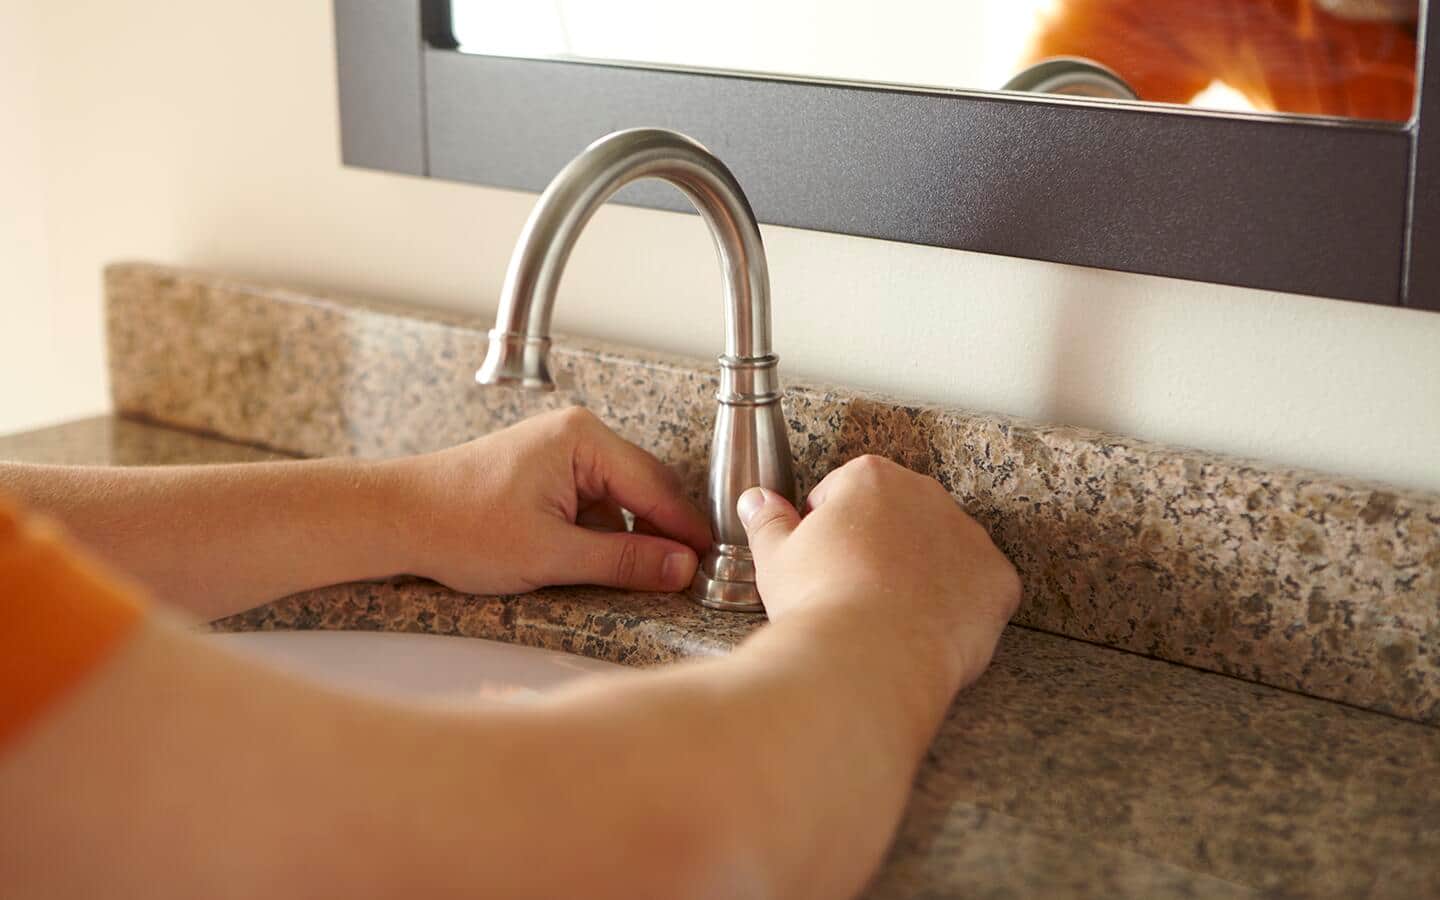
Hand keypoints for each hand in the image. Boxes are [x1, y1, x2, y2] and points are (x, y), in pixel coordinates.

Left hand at [391, 407, 711, 594]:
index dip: (686, 531)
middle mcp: (579, 437)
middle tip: (684, 579)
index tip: (711, 566)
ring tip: (632, 579)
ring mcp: (564, 455)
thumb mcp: (550, 555)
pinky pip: (595, 507)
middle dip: (662, 535)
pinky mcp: (550, 476)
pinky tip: (592, 565)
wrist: (397, 520)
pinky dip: (600, 538)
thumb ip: (623, 561)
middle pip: (645, 490)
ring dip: (627, 540)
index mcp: (583, 440)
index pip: (657, 487)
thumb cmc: (458, 526)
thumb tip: (680, 568)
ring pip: (622, 503)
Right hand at [737, 454, 1019, 689]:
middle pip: (898, 515)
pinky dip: (959, 606)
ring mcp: (968, 537)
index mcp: (872, 478)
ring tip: (888, 615)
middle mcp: (928, 495)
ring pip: (941, 549)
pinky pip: (978, 588)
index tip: (819, 562)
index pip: (845, 492)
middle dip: (878, 546)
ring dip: (921, 571)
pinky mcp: (997, 581)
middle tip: (851, 590)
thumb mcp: (775, 557)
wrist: (868, 658)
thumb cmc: (818, 603)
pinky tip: (926, 629)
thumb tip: (756, 500)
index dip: (826, 529)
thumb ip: (768, 521)